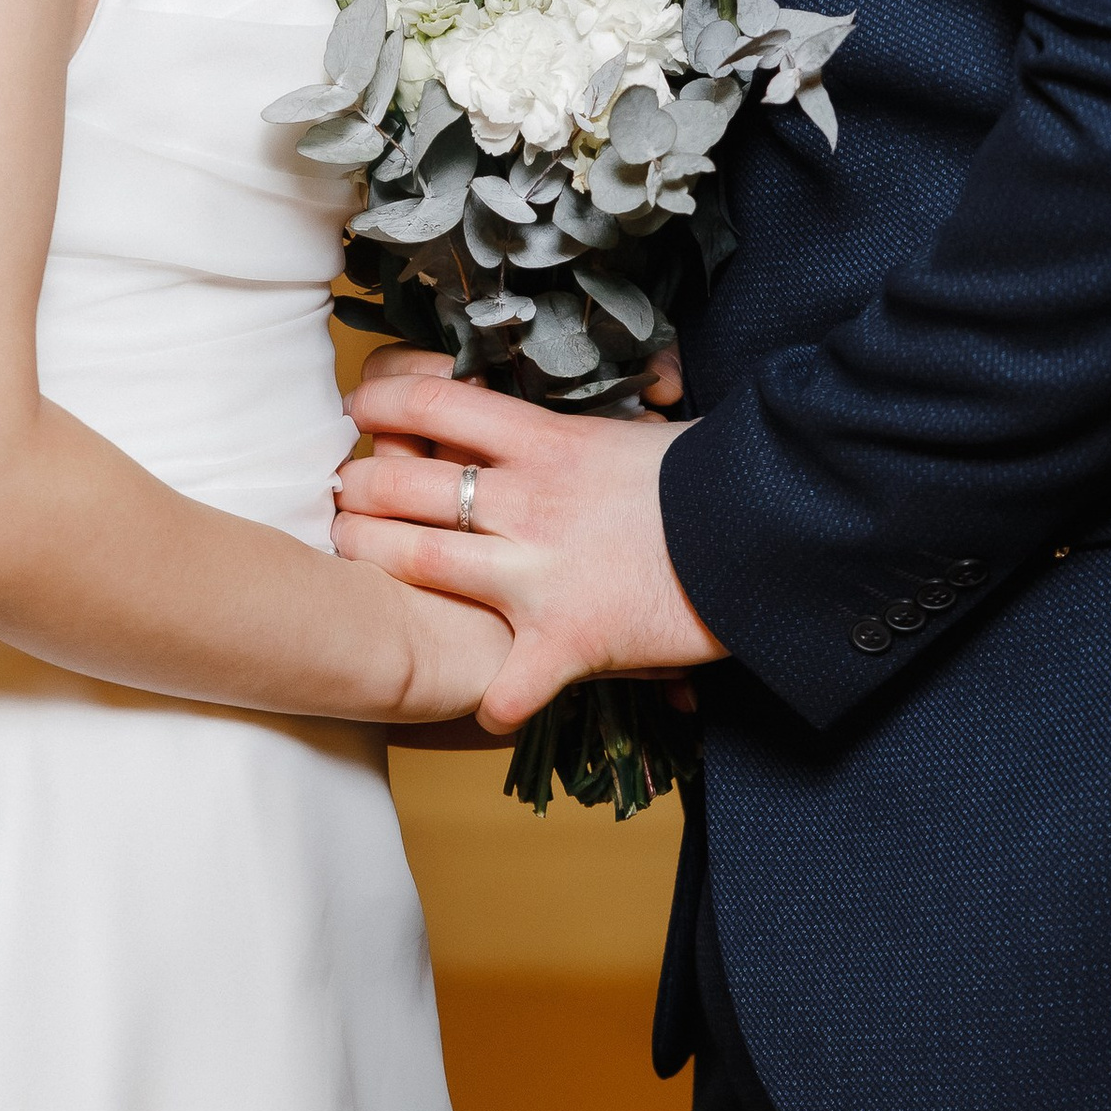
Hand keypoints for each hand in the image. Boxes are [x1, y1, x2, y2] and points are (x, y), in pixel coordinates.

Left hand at [333, 349, 722, 736]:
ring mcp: (539, 570)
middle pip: (401, 483)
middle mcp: (526, 499)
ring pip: (415, 562)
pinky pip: (507, 686)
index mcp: (543, 439)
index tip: (358, 414)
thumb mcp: (632, 432)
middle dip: (356, 492)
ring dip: (371, 561)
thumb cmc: (709, 475)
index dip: (377, 405)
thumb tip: (549, 417)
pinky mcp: (568, 638)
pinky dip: (492, 702)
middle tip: (345, 500)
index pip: (431, 402)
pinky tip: (487, 707)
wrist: (766, 528)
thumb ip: (575, 431)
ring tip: (357, 562)